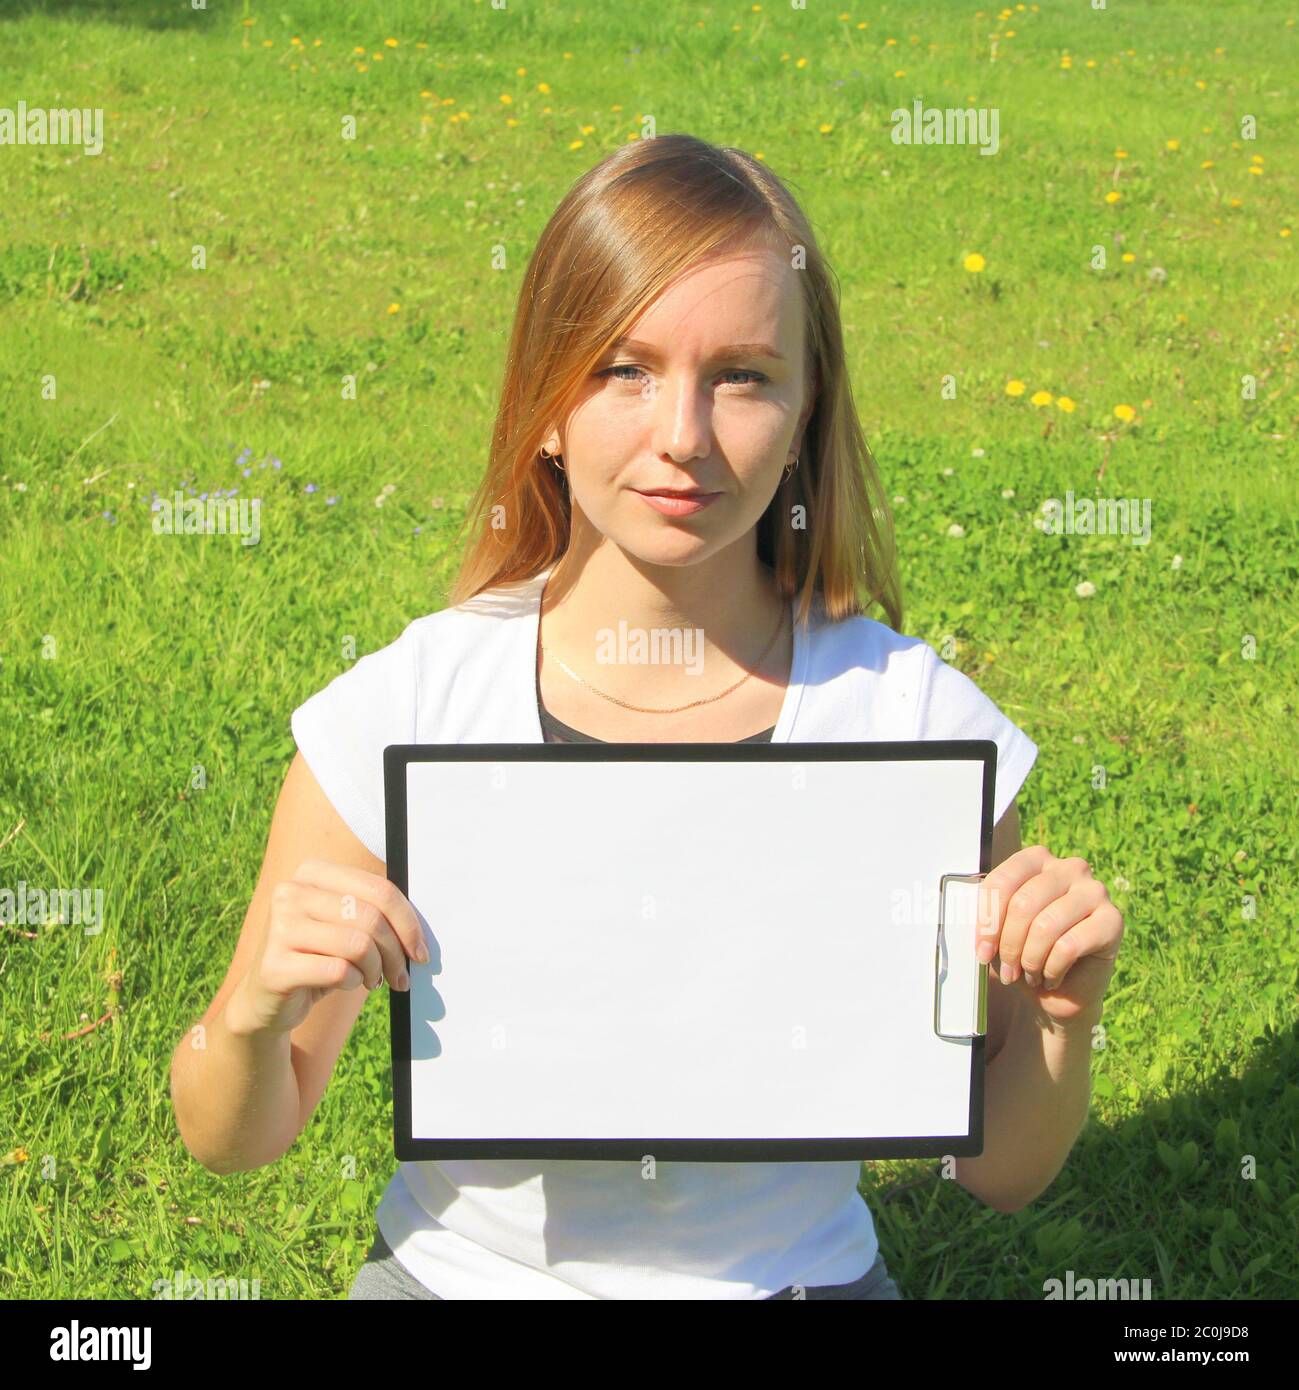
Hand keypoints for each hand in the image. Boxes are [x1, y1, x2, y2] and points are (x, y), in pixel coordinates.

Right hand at [224, 860, 427, 1036]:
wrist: (266, 999)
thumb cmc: (316, 957)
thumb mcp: (344, 926)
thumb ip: (373, 914)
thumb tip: (420, 931)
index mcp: (311, 873)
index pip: (379, 889)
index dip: (408, 922)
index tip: (420, 951)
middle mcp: (290, 892)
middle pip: (370, 918)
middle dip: (395, 953)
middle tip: (400, 977)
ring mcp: (278, 927)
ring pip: (358, 945)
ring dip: (376, 970)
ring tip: (373, 981)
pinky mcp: (274, 965)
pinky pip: (339, 971)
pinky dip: (353, 982)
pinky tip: (345, 984)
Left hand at [976, 846, 1123, 1029]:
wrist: (1060, 993)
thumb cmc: (1024, 955)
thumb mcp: (998, 932)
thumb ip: (984, 916)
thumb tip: (956, 912)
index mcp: (1037, 860)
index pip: (1002, 880)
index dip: (987, 920)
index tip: (980, 951)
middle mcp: (1069, 868)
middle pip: (1023, 903)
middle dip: (1008, 945)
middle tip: (1007, 971)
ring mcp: (1095, 891)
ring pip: (1046, 925)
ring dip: (1030, 960)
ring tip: (1029, 974)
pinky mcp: (1112, 921)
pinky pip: (1069, 945)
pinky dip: (1052, 969)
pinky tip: (1051, 977)